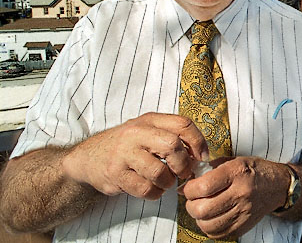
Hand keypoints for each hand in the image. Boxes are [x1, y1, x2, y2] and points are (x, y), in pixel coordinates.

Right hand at [61, 112, 207, 199]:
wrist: (88, 158)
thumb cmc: (127, 146)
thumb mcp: (147, 130)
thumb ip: (172, 136)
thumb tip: (201, 156)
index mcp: (149, 120)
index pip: (183, 124)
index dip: (198, 142)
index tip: (202, 157)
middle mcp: (136, 133)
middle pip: (172, 145)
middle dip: (183, 164)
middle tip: (183, 172)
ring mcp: (123, 154)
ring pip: (159, 172)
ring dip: (168, 182)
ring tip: (164, 181)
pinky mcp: (115, 174)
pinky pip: (145, 189)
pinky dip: (154, 193)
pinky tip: (152, 189)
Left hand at [181, 157, 286, 238]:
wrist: (278, 185)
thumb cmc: (254, 170)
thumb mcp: (234, 161)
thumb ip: (209, 171)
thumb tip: (184, 186)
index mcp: (237, 173)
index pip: (203, 187)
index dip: (189, 189)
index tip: (189, 187)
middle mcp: (241, 194)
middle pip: (203, 209)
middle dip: (191, 205)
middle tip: (193, 200)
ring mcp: (244, 212)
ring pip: (208, 225)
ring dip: (199, 218)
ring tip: (202, 209)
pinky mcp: (244, 225)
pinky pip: (219, 234)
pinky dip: (210, 228)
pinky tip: (212, 218)